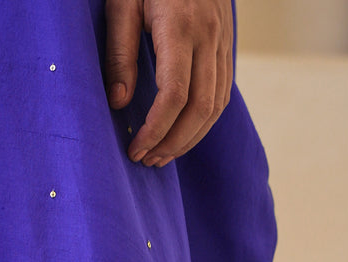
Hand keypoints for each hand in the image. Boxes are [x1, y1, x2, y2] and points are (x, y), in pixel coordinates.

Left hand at [104, 0, 232, 165]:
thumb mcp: (122, 5)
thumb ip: (120, 54)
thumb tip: (120, 104)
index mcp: (180, 27)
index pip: (175, 95)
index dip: (156, 130)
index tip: (136, 149)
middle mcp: (208, 36)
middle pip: (201, 108)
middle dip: (174, 143)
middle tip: (148, 160)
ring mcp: (222, 39)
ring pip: (216, 104)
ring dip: (191, 137)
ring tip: (163, 154)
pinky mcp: (226, 42)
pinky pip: (222, 90)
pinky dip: (204, 119)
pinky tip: (183, 131)